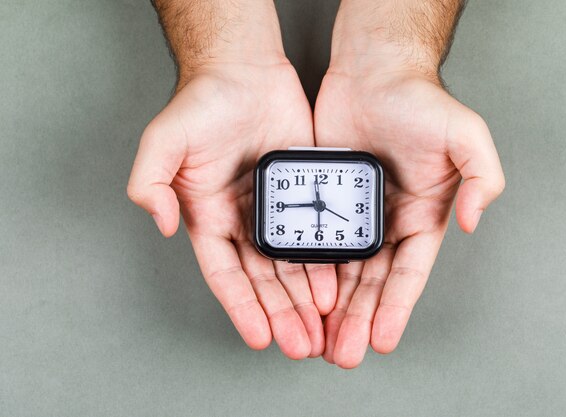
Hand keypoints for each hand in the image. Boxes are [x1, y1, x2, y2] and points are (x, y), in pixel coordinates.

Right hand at [128, 61, 338, 358]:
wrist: (244, 70)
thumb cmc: (202, 103)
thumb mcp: (163, 142)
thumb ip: (150, 183)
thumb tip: (158, 223)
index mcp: (209, 217)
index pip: (224, 274)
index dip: (241, 307)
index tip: (260, 337)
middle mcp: (242, 220)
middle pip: (263, 279)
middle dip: (280, 314)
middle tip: (300, 344)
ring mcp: (276, 208)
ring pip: (292, 264)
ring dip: (305, 299)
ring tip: (322, 328)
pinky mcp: (303, 192)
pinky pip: (316, 233)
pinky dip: (325, 262)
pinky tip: (337, 286)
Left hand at [314, 0, 504, 367]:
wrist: (373, 71)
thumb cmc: (420, 100)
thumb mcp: (465, 134)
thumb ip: (483, 176)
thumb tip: (476, 222)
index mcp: (423, 215)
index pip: (409, 272)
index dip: (397, 308)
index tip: (383, 340)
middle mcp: (389, 221)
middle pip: (373, 282)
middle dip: (360, 320)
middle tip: (344, 353)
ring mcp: (354, 213)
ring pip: (342, 271)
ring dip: (333, 308)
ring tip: (321, 339)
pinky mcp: (324, 199)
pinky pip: (315, 241)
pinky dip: (310, 272)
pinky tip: (300, 297)